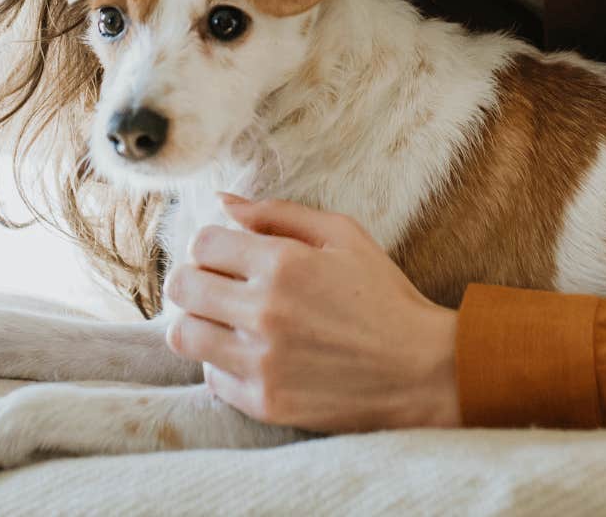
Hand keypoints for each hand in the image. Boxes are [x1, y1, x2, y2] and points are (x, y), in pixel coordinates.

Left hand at [162, 193, 460, 432]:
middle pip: (182, 287)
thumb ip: (278, 213)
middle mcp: (264, 312)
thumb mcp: (343, 236)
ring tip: (225, 323)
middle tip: (219, 288)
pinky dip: (223, 366)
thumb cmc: (385, 296)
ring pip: (183, 335)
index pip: (202, 243)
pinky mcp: (264, 403)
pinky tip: (252, 356)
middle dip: (196, 280)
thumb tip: (223, 202)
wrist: (423, 371)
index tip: (228, 257)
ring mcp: (261, 362)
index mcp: (282, 264)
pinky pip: (211, 379)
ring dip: (198, 323)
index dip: (210, 246)